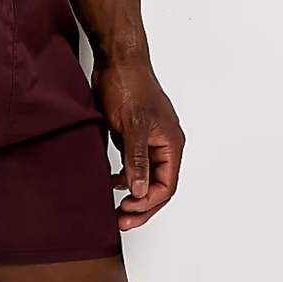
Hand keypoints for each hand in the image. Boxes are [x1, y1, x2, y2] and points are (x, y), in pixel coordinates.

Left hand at [92, 60, 184, 231]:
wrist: (116, 60)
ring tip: (115, 210)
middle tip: (121, 221)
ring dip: (132, 194)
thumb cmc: (129, 86)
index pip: (166, 185)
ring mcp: (148, 139)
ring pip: (145, 176)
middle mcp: (163, 144)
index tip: (126, 212)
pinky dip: (125, 176)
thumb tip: (138, 191)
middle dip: (141, 205)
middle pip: (158, 185)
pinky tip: (111, 182)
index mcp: (171, 143)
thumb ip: (136, 159)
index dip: (148, 203)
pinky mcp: (132, 133)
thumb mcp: (132, 125)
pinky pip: (133, 163)